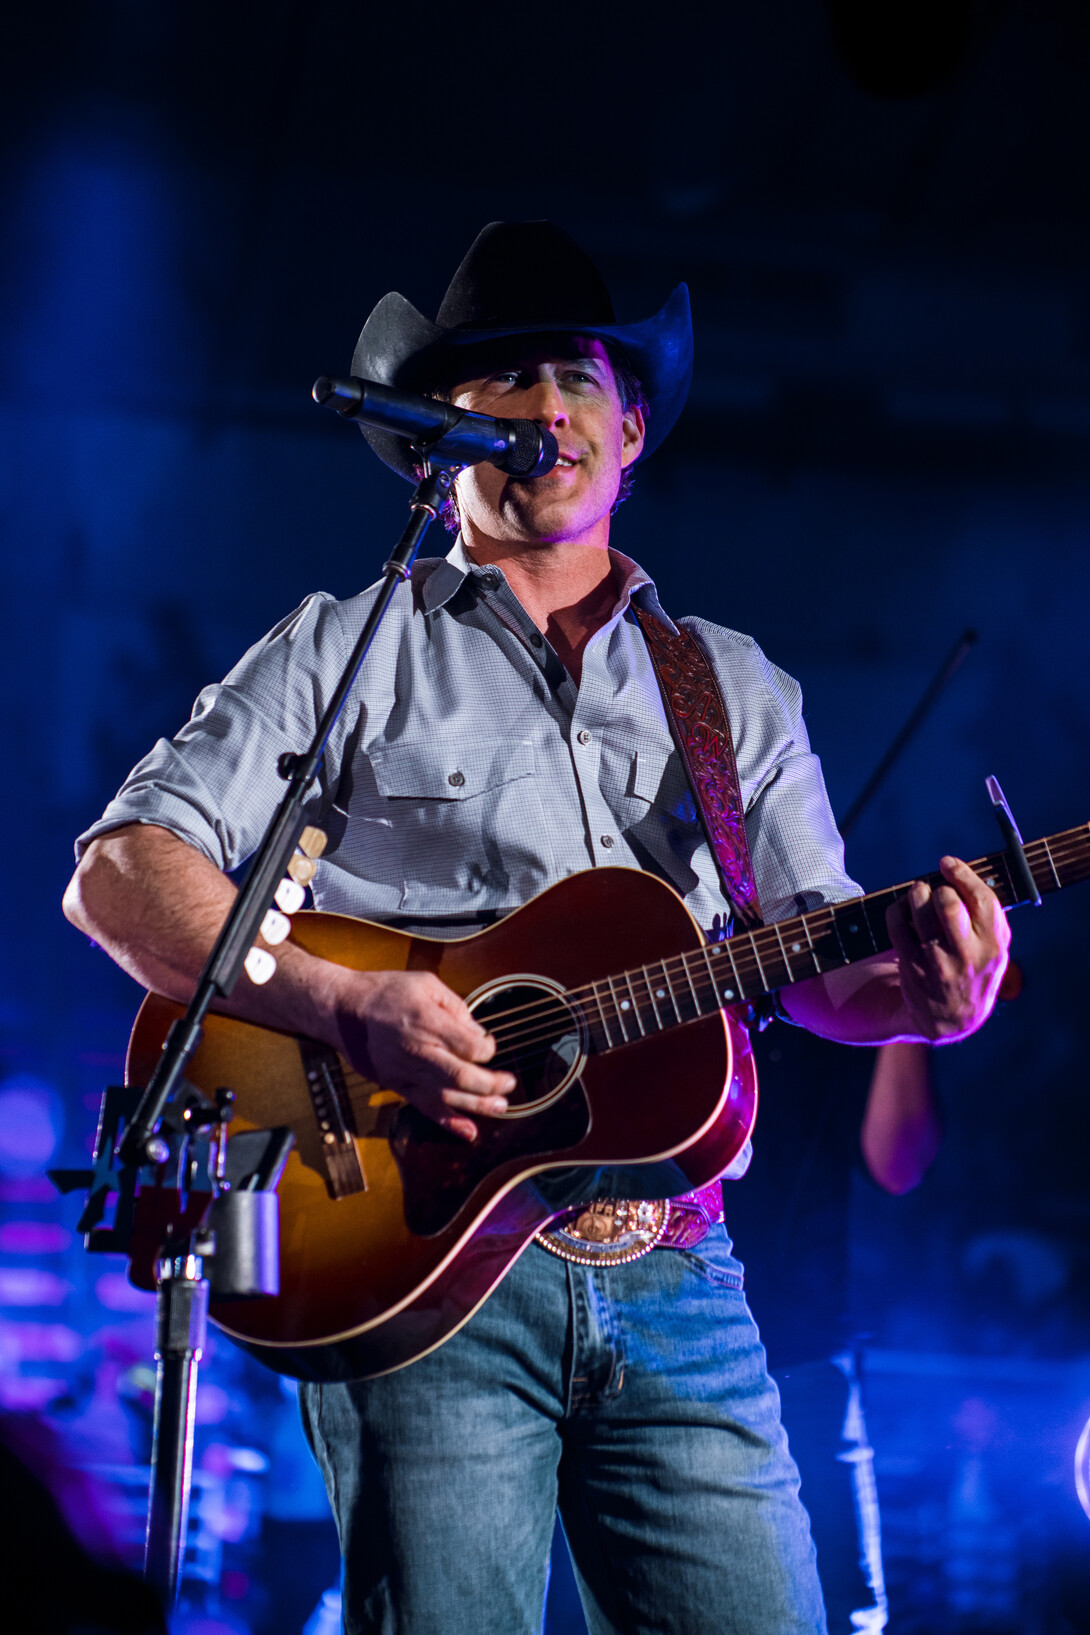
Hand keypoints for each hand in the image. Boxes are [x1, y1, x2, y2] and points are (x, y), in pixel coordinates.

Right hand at [328, 968, 515, 1142]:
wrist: (345, 1010)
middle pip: (461, 1076)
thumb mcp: (426, 983)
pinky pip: (425, 1108)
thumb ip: (456, 1006)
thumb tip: (478, 1031)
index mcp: (426, 1021)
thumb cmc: (387, 992)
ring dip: (477, 1105)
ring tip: (500, 1107)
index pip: (469, 1045)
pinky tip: (469, 1132)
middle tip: (509, 1083)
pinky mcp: (397, 1085)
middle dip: (491, 1083)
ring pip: (446, 1096)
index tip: (489, 1044)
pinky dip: (448, 1123)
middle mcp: (417, 1050)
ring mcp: (406, 1072)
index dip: (487, 1048)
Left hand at [886, 856, 1010, 1042]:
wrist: (953, 1018)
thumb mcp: (994, 949)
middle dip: (938, 888)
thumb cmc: (975, 970)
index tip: (948, 863)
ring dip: (916, 894)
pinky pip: (897, 925)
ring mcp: (938, 962)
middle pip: (949, 904)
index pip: (982, 900)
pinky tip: (903, 910)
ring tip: (918, 894)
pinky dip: (897, 910)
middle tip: (936, 890)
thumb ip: (989, 917)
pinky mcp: (912, 966)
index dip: (963, 875)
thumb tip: (963, 874)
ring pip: (920, 912)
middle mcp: (967, 955)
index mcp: (994, 946)